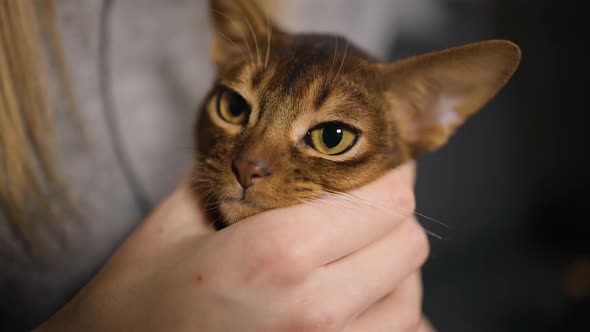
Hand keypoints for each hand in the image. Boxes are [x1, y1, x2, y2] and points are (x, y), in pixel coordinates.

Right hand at [36, 162, 432, 331]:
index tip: (377, 162)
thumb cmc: (138, 299)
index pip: (385, 200)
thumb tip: (279, 151)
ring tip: (356, 251)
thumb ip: (234, 176)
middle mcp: (316, 307)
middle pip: (408, 242)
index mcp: (277, 253)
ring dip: (392, 265)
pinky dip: (386, 309)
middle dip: (391, 214)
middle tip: (359, 202)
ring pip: (411, 294)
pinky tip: (355, 296)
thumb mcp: (177, 221)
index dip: (389, 172)